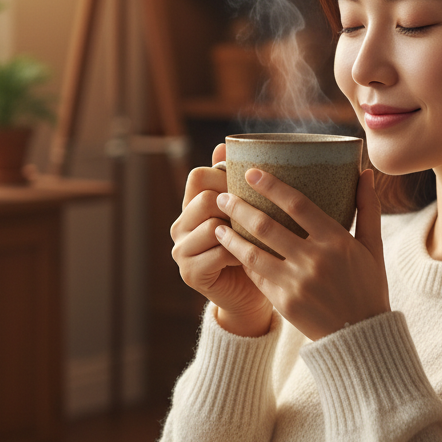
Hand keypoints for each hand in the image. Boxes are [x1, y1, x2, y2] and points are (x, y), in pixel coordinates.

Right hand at [170, 143, 272, 335]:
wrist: (253, 296)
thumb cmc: (256, 249)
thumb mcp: (249, 213)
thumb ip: (236, 183)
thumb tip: (223, 145)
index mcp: (191, 207)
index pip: (198, 176)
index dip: (224, 177)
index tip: (250, 186)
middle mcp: (181, 226)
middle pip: (204, 199)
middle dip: (235, 205)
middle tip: (260, 216)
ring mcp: (181, 250)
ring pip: (211, 225)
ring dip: (240, 231)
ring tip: (260, 238)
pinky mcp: (190, 273)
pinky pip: (217, 251)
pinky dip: (240, 253)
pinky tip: (256, 258)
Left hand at [213, 168, 389, 340]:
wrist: (360, 337)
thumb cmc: (368, 287)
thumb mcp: (373, 247)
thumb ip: (368, 208)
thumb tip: (365, 172)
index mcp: (336, 241)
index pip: (298, 205)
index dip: (272, 186)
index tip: (252, 172)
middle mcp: (314, 260)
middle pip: (267, 226)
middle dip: (240, 208)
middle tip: (222, 195)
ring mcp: (297, 283)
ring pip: (254, 253)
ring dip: (232, 236)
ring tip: (216, 224)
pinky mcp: (284, 302)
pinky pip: (257, 276)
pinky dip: (243, 260)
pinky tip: (231, 249)